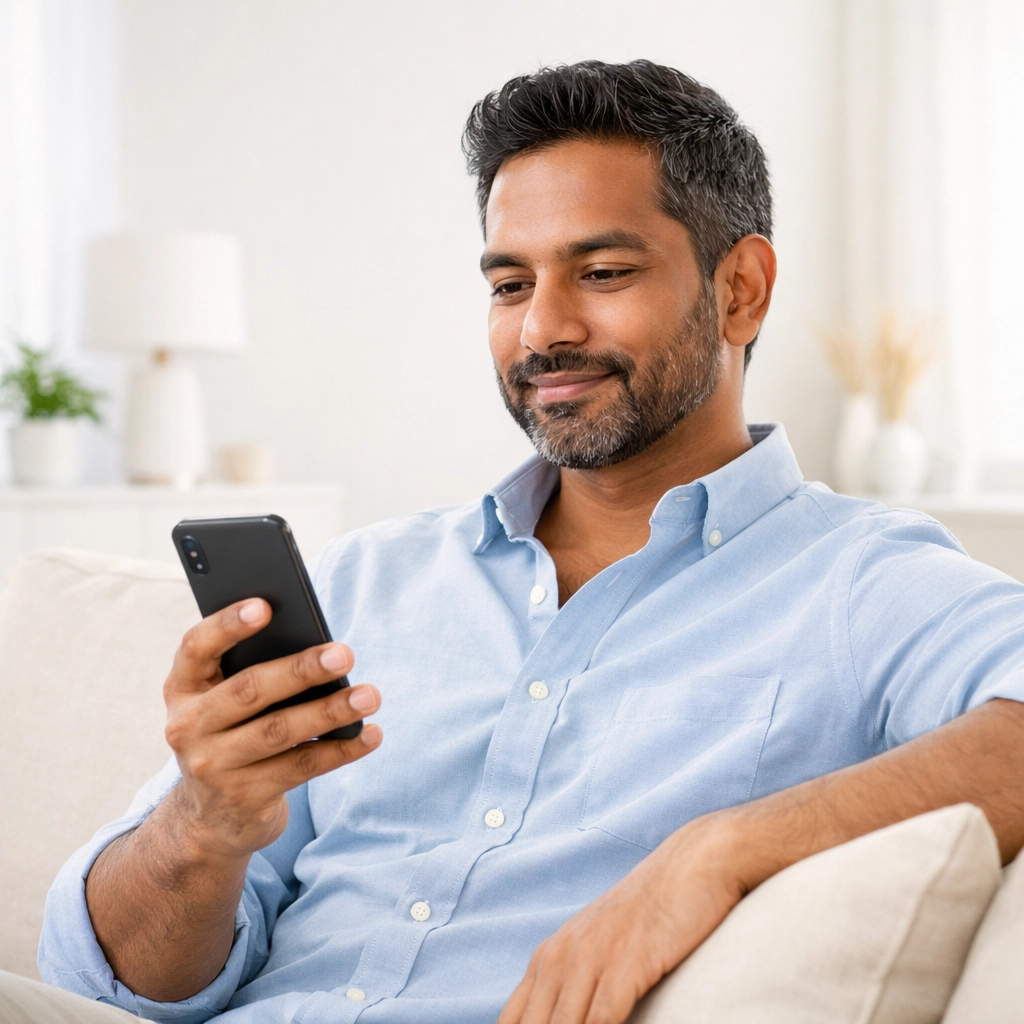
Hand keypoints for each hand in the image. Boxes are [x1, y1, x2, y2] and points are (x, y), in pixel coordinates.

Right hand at [163, 597, 381, 859]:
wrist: (210, 818)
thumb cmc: (233, 733)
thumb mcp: (225, 702)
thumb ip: (252, 671)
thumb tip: (318, 645)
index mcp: (182, 688)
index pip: (196, 647)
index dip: (228, 624)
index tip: (266, 606)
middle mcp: (188, 726)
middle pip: (249, 690)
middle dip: (300, 670)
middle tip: (345, 654)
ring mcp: (213, 766)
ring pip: (279, 731)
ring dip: (330, 711)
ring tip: (371, 695)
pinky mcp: (244, 797)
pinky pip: (302, 768)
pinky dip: (341, 749)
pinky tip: (371, 734)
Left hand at [498, 816, 746, 1023]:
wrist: (695, 864)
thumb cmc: (654, 912)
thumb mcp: (605, 946)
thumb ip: (581, 984)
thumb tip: (571, 1013)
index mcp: (550, 957)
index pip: (513, 1022)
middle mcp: (560, 958)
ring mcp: (590, 959)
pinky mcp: (624, 965)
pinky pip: (601, 1023)